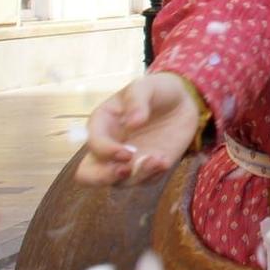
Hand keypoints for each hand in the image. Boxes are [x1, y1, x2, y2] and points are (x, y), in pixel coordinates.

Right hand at [76, 72, 201, 186]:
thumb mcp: (146, 87)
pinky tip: (165, 160)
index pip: (93, 144)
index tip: (127, 152)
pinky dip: (153, 175)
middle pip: (87, 174)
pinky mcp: (145, 168)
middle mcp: (108, 147)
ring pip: (118, 182)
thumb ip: (137, 100)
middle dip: (102, 178)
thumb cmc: (156, 91)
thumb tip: (132, 122)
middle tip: (125, 171)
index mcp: (102, 124)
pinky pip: (144, 181)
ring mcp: (126, 161)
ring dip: (137, 176)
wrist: (181, 102)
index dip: (106, 152)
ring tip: (159, 160)